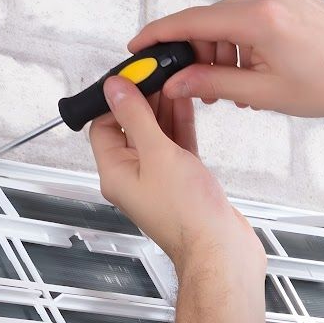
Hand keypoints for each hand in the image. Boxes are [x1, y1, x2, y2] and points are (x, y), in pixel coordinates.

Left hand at [88, 76, 262, 277]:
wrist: (220, 249)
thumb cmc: (187, 216)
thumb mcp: (157, 154)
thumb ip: (136, 118)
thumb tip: (116, 90)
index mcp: (115, 173)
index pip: (103, 125)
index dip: (115, 99)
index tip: (131, 77)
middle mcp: (133, 177)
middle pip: (130, 127)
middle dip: (143, 99)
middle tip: (156, 74)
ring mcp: (158, 179)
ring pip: (155, 134)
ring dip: (163, 109)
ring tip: (172, 82)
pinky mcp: (182, 181)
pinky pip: (176, 145)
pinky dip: (180, 125)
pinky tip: (186, 105)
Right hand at [129, 0, 323, 118]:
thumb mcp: (264, 93)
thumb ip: (213, 84)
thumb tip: (176, 82)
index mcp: (259, 17)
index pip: (192, 20)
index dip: (159, 34)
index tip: (138, 47)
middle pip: (206, 21)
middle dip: (196, 55)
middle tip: (199, 89)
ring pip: (222, 20)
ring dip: (218, 52)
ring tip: (234, 87)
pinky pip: (242, 15)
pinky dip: (236, 42)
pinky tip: (248, 69)